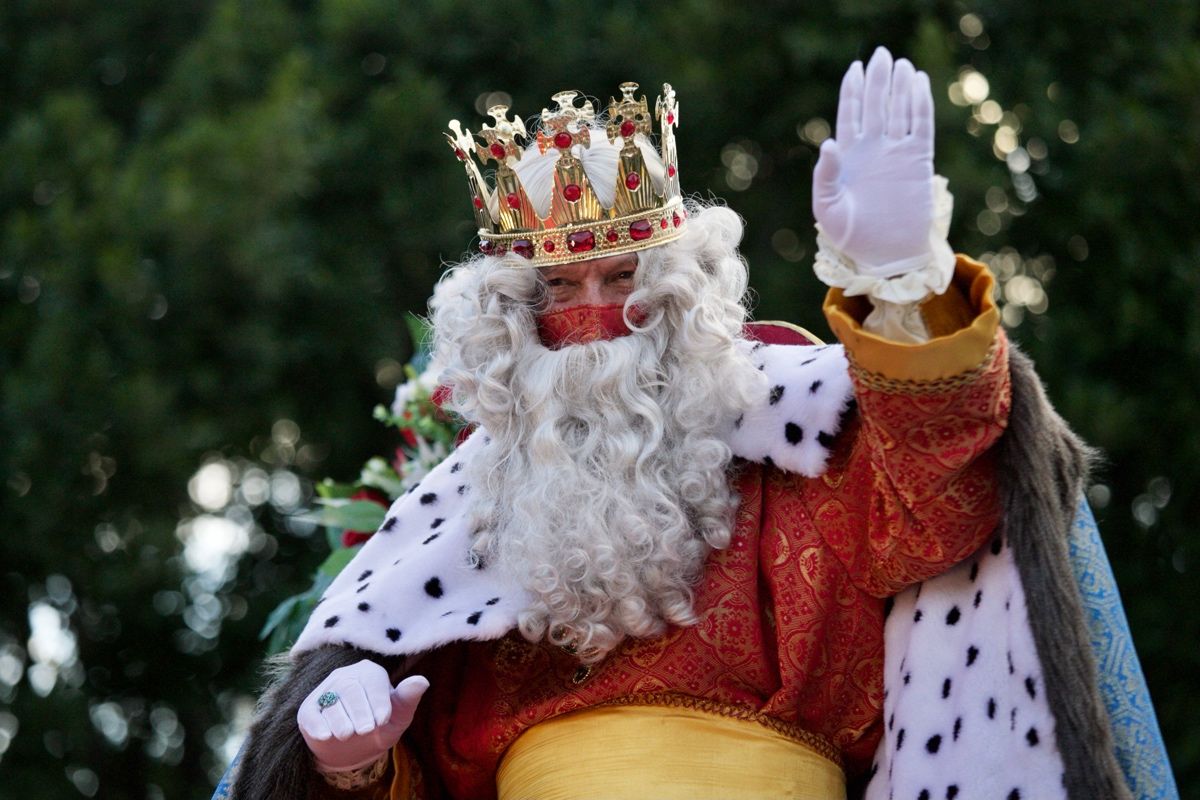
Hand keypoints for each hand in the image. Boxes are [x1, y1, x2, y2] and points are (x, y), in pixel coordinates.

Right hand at [297, 660, 429, 772]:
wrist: (354, 748)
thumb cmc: (380, 727)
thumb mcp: (398, 717)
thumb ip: (408, 699)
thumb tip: (423, 681)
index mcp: (370, 672)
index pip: (372, 680)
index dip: (378, 700)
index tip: (382, 720)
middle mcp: (345, 676)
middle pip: (349, 688)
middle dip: (358, 710)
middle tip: (365, 730)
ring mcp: (325, 692)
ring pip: (330, 701)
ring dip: (339, 719)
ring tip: (347, 734)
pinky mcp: (309, 710)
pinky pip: (311, 714)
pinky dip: (318, 725)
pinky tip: (325, 735)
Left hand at [813, 46, 935, 275]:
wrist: (883, 255)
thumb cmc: (849, 235)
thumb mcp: (826, 207)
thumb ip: (824, 175)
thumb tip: (830, 143)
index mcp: (848, 156)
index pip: (850, 114)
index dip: (853, 90)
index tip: (855, 68)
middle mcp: (873, 149)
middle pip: (876, 105)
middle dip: (877, 79)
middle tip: (881, 55)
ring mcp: (896, 153)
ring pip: (899, 110)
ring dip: (900, 87)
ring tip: (901, 64)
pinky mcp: (918, 161)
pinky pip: (921, 126)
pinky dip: (920, 104)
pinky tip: (919, 83)